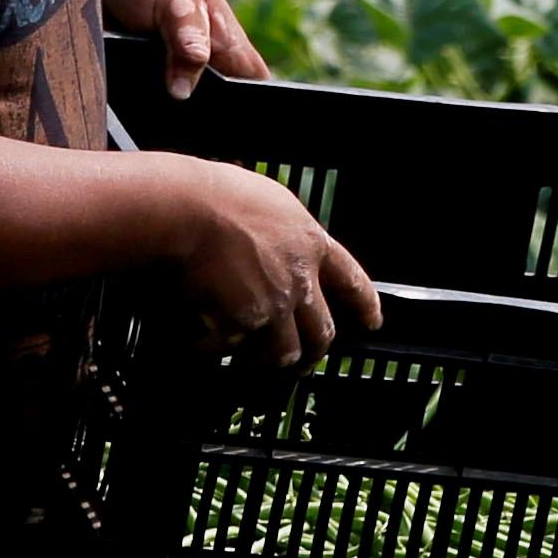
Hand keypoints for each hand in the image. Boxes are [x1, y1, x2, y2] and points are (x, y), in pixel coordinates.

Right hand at [158, 160, 378, 366]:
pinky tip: (204, 343)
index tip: (371, 321)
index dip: (365, 306)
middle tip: (305, 363)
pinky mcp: (241, 324)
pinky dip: (218, 349)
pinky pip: (234, 348)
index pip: (352, 282)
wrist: (187, 210)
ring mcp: (273, 306)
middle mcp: (299, 281)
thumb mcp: (272, 202)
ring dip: (271, 360)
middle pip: (322, 332)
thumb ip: (286, 231)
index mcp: (311, 245)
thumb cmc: (219, 195)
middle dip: (314, 353)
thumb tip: (281, 240)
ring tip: (255, 361)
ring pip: (284, 352)